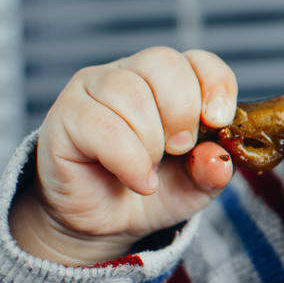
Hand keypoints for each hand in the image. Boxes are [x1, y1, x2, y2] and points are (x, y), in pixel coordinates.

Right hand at [11, 47, 237, 264]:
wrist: (105, 222)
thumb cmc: (154, 190)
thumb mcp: (197, 184)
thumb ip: (213, 170)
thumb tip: (217, 159)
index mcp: (169, 80)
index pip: (198, 60)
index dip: (215, 86)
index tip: (218, 121)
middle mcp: (129, 74)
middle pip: (163, 62)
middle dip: (182, 111)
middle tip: (180, 148)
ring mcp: (92, 90)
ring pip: (131, 92)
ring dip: (151, 141)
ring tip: (151, 167)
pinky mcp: (65, 116)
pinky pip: (100, 125)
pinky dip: (129, 160)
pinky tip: (138, 180)